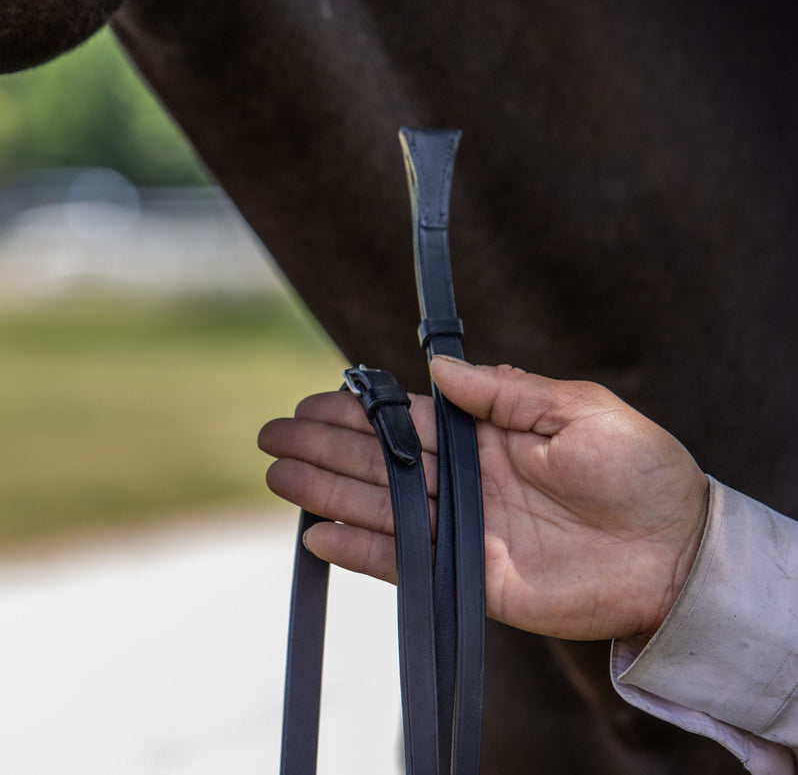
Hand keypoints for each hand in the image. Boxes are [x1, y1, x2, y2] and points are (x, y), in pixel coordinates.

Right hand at [257, 357, 708, 640]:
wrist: (679, 556)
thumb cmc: (642, 473)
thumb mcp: (580, 410)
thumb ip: (505, 392)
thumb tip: (440, 371)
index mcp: (488, 438)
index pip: (405, 421)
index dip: (356, 414)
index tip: (311, 404)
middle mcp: (466, 482)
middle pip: (379, 462)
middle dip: (325, 449)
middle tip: (272, 439)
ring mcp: (464, 531)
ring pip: (381, 508)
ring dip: (328, 494)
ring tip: (279, 480)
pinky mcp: (470, 580)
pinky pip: (404, 564)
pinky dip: (361, 552)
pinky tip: (319, 536)